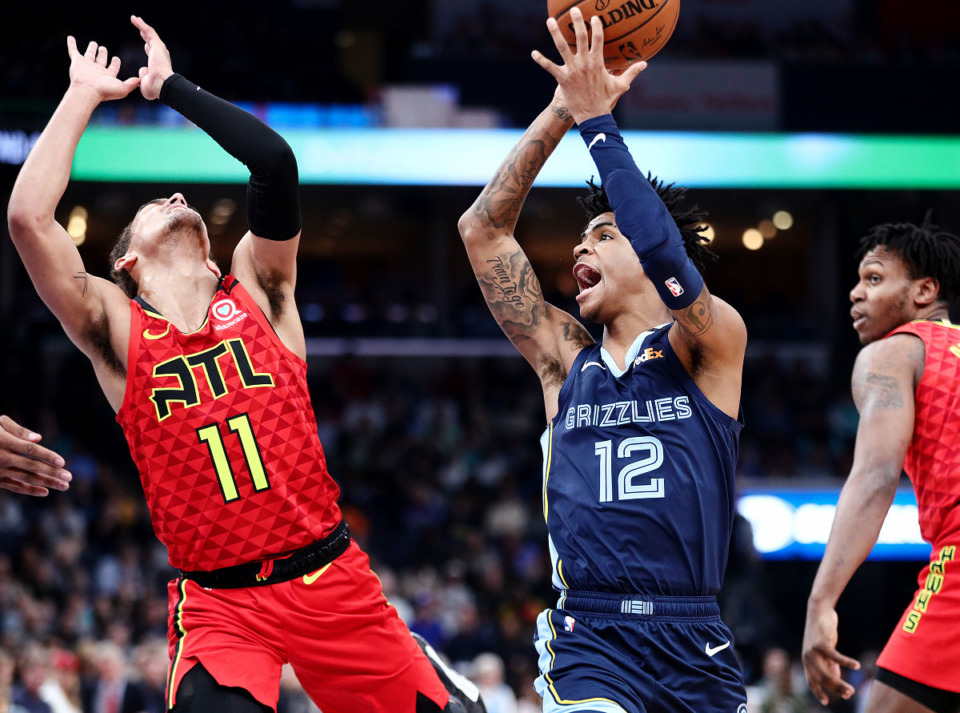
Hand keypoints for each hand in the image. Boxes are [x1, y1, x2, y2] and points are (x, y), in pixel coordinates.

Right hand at [0, 415, 71, 496]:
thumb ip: (18, 430)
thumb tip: (38, 438)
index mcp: (4, 441)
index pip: (29, 449)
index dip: (46, 456)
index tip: (62, 462)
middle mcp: (1, 457)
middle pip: (31, 466)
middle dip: (51, 473)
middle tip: (69, 477)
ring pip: (26, 478)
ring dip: (46, 483)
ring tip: (64, 486)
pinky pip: (15, 487)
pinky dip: (30, 490)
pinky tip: (45, 492)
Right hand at [66, 36, 139, 101]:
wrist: (88, 90)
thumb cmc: (105, 91)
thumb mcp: (123, 88)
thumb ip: (132, 83)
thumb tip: (141, 81)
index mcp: (107, 76)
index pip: (112, 67)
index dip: (115, 63)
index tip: (116, 58)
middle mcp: (97, 70)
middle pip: (101, 60)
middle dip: (102, 54)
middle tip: (103, 48)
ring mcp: (86, 65)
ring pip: (89, 55)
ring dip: (92, 49)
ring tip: (94, 43)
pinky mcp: (77, 61)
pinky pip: (73, 50)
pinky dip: (71, 44)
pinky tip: (70, 37)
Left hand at [132, 15, 173, 100]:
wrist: (162, 85)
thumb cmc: (155, 88)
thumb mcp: (146, 83)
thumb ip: (144, 76)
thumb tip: (143, 70)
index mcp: (158, 64)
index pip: (152, 54)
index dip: (148, 48)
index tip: (145, 44)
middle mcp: (160, 55)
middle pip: (151, 42)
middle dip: (146, 35)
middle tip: (140, 29)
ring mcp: (159, 49)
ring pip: (149, 34)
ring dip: (142, 26)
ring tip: (135, 19)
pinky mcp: (157, 45)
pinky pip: (148, 31)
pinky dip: (141, 25)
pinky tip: (134, 19)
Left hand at [531, 8, 646, 123]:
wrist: (593, 116)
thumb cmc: (606, 101)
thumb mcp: (620, 85)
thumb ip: (632, 72)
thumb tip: (645, 64)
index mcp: (598, 62)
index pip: (598, 38)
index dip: (596, 26)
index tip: (594, 17)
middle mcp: (584, 63)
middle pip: (581, 37)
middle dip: (577, 21)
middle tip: (574, 10)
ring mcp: (572, 70)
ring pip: (562, 47)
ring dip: (555, 33)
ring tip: (550, 20)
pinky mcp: (562, 79)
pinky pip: (550, 67)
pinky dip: (541, 60)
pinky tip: (533, 53)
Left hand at [802, 604, 860, 704]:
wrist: (818, 611)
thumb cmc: (822, 632)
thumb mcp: (824, 650)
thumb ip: (829, 664)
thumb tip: (836, 678)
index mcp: (807, 661)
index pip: (811, 681)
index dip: (818, 692)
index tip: (826, 702)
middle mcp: (808, 658)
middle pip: (821, 680)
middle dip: (836, 689)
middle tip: (849, 694)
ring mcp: (813, 651)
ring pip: (827, 672)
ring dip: (840, 683)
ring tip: (851, 689)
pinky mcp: (821, 643)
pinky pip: (835, 657)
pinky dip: (846, 662)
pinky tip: (857, 666)